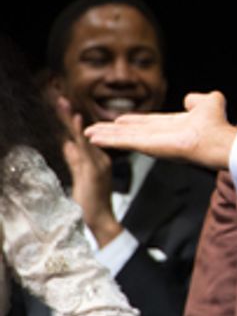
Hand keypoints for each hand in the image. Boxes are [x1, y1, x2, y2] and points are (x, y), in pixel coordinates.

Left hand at [55, 96, 123, 244]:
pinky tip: (75, 121)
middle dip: (68, 113)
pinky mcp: (95, 168)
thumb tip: (67, 145)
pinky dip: (80, 133)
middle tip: (58, 97)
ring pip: (83, 135)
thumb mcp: (79, 177)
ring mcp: (98, 161)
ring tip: (62, 102)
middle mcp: (99, 157)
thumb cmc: (89, 202)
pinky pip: (87, 147)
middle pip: (82, 131)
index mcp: (96, 158)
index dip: (69, 120)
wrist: (98, 219)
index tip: (60, 105)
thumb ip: (74, 160)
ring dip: (71, 118)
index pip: (81, 135)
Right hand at [85, 91, 236, 171]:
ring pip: (124, 138)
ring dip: (105, 135)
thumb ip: (199, 99)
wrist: (220, 141)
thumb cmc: (218, 127)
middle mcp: (160, 136)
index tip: (116, 120)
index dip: (130, 122)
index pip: (146, 124)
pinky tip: (94, 138)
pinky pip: (124, 142)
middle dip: (111, 131)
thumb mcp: (209, 103)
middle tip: (91, 129)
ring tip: (87, 133)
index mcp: (172, 126)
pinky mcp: (148, 147)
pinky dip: (108, 140)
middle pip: (130, 132)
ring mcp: (153, 143)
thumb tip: (191, 98)